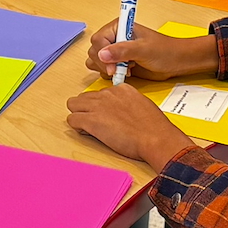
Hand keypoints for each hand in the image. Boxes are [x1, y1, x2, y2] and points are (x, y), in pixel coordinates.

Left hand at [66, 84, 202, 171]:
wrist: (155, 138)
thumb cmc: (154, 128)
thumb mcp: (143, 106)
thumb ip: (128, 104)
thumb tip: (121, 111)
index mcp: (122, 89)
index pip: (101, 93)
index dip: (101, 106)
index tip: (107, 115)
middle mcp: (108, 94)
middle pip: (84, 97)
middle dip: (87, 109)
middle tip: (96, 122)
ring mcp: (98, 106)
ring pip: (73, 104)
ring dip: (79, 115)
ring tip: (90, 127)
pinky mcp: (91, 120)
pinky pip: (72, 119)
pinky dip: (77, 127)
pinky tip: (88, 133)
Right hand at [84, 21, 216, 80]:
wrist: (177, 62)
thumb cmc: (165, 51)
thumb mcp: (144, 50)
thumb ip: (123, 51)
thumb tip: (102, 54)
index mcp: (118, 27)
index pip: (98, 40)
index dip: (102, 54)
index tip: (112, 67)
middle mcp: (115, 38)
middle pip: (95, 51)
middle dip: (104, 63)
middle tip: (118, 70)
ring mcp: (116, 51)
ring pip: (96, 61)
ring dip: (107, 69)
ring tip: (125, 70)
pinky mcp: (119, 62)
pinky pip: (104, 69)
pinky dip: (111, 74)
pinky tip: (127, 73)